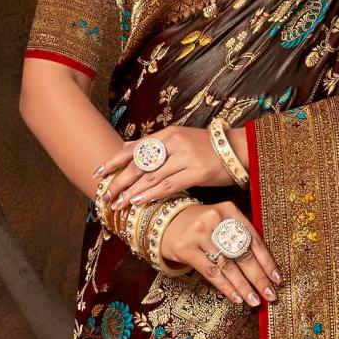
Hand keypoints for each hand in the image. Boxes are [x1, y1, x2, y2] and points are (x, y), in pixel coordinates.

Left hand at [95, 124, 241, 212]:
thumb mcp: (181, 140)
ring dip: (132, 192)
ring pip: (151, 176)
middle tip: (105, 195)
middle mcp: (175, 143)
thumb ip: (156, 145)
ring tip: (118, 204)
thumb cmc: (209, 148)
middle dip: (119, 181)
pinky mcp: (197, 172)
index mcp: (169, 134)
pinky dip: (152, 194)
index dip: (115, 161)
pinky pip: (169, 185)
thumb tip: (129, 149)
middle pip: (140, 163)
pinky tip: (139, 202)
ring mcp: (186, 157)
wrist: (240, 150)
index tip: (98, 173)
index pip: (135, 148)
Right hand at [162, 199, 280, 307]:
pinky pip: (211, 272)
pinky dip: (226, 287)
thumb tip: (266, 268)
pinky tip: (237, 297)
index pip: (254, 239)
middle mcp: (215, 219)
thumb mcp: (222, 222)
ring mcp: (199, 233)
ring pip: (228, 265)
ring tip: (255, 300)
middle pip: (242, 254)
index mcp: (230, 211)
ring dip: (244, 286)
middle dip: (259, 277)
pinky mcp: (186, 248)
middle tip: (270, 294)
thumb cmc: (202, 226)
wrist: (166, 222)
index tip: (277, 279)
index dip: (267, 261)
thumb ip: (241, 237)